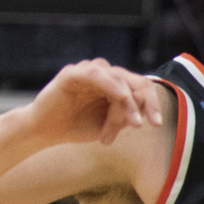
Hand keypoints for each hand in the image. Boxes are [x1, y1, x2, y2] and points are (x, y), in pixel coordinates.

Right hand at [23, 59, 161, 149]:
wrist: (46, 131)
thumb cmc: (77, 127)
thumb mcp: (109, 125)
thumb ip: (126, 115)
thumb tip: (144, 107)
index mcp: (115, 86)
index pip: (141, 87)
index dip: (152, 104)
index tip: (158, 124)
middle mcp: (104, 75)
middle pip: (134, 80)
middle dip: (144, 103)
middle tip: (147, 124)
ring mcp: (88, 72)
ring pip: (118, 78)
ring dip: (127, 103)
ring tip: (132, 123)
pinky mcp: (72, 73)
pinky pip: (96, 74)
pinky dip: (111, 84)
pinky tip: (122, 97)